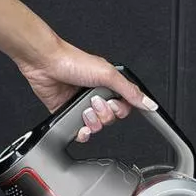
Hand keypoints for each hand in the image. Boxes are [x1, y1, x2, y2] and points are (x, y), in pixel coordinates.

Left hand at [16, 38, 157, 142]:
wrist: (45, 63)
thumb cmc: (73, 62)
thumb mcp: (108, 75)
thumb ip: (131, 91)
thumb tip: (150, 104)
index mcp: (109, 85)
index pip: (125, 107)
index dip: (121, 110)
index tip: (114, 103)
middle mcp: (97, 96)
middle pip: (112, 119)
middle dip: (104, 114)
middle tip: (94, 101)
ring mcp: (82, 106)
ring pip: (98, 127)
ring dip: (93, 121)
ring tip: (84, 109)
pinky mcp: (69, 114)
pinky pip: (82, 133)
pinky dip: (83, 134)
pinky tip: (81, 126)